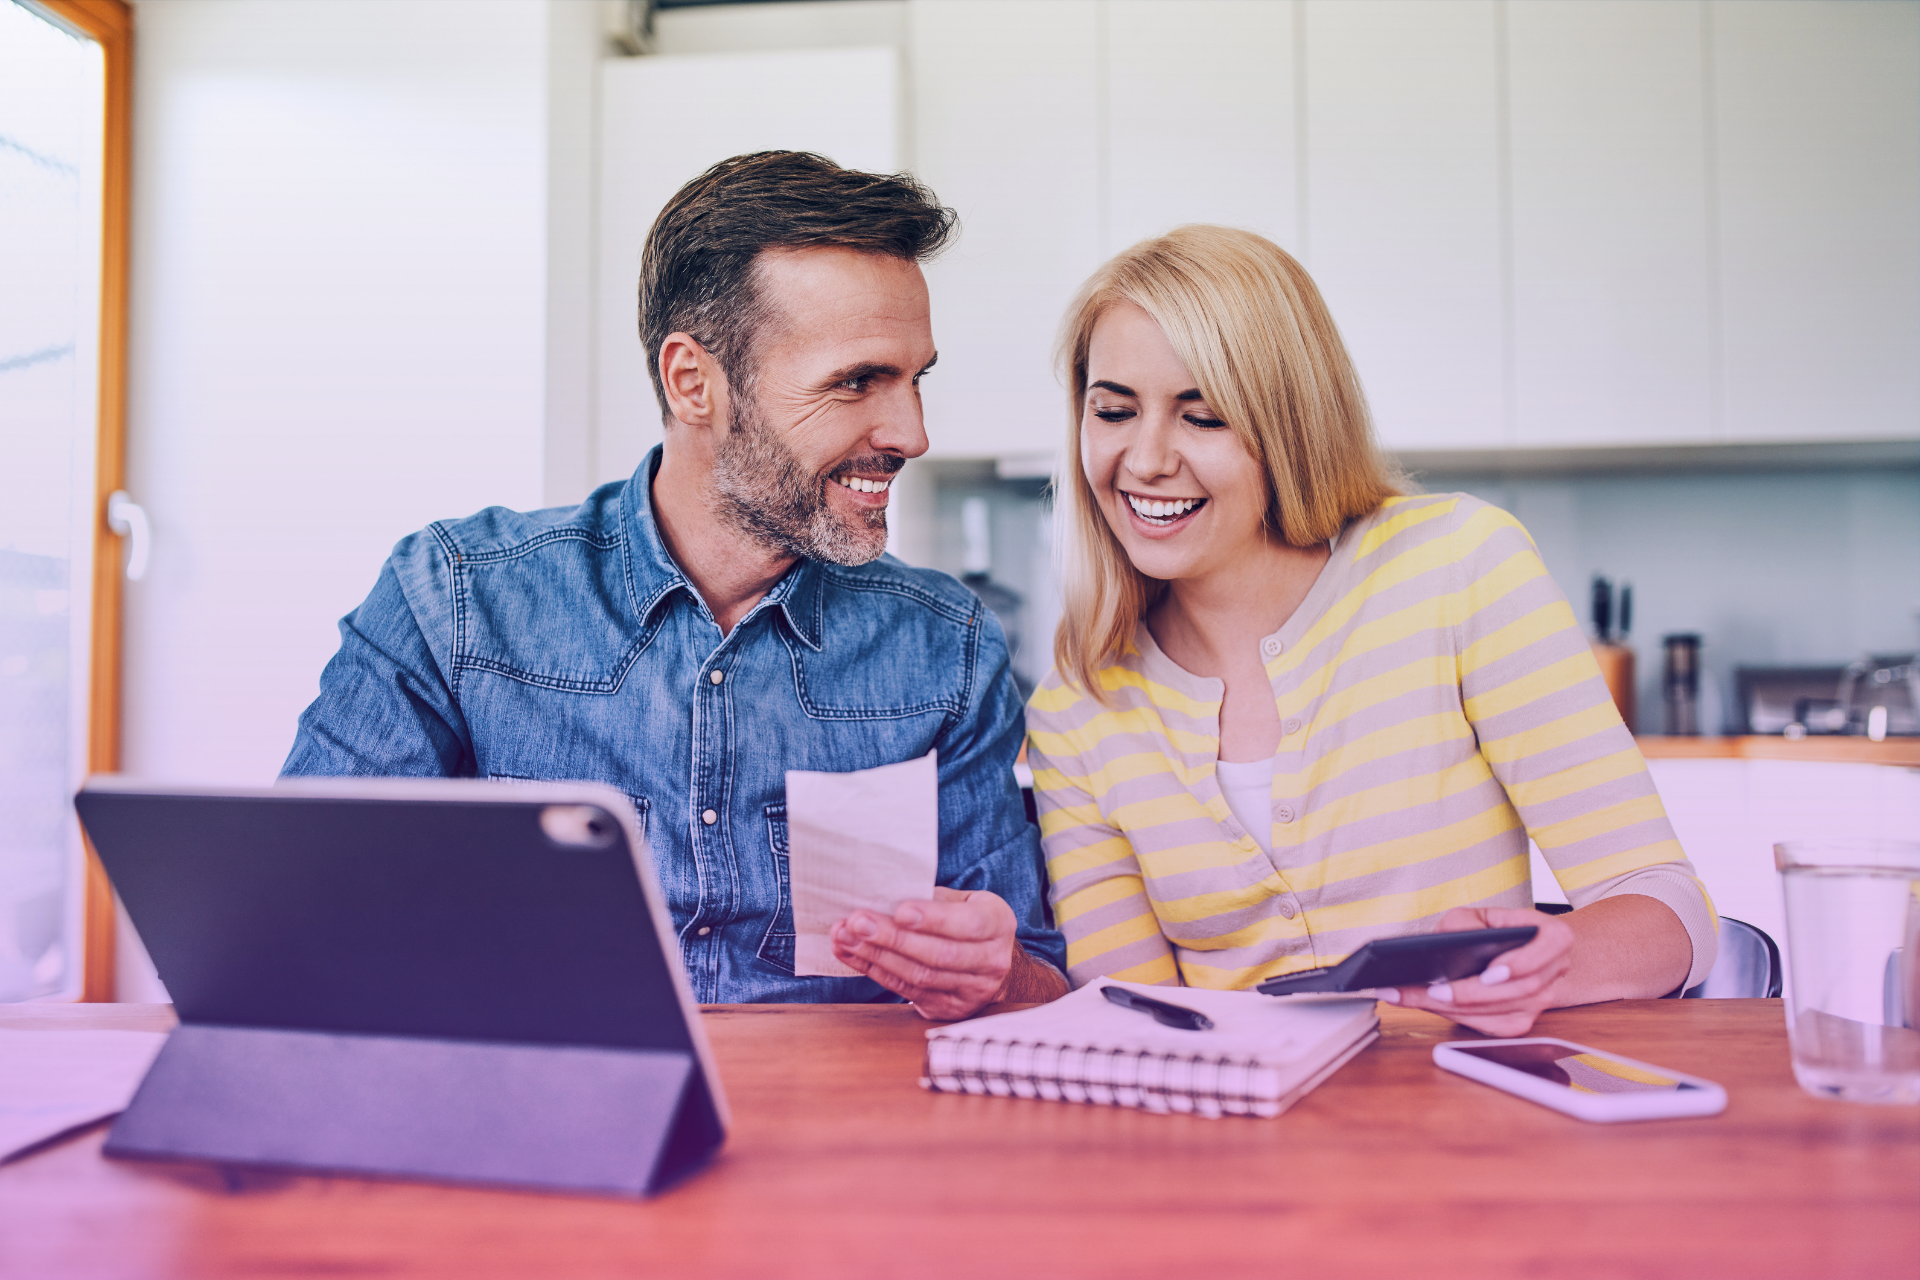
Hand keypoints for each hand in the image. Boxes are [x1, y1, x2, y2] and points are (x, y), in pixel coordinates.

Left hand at [829, 887, 1017, 1020]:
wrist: (989, 964)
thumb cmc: (967, 921)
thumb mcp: (963, 901)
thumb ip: (933, 899)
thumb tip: (884, 894)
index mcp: (997, 924)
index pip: (968, 924)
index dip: (933, 919)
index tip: (900, 910)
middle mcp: (991, 961)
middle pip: (938, 954)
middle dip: (892, 939)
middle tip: (857, 922)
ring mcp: (971, 991)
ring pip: (919, 976)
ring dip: (876, 956)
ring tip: (845, 937)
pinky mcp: (948, 1009)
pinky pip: (906, 991)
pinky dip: (875, 971)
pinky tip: (852, 954)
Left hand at [1388, 906, 1574, 1036]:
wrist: (1505, 954)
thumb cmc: (1490, 930)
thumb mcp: (1474, 916)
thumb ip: (1464, 923)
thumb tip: (1448, 943)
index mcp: (1552, 936)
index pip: (1550, 946)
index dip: (1524, 962)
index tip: (1490, 972)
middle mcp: (1553, 971)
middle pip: (1518, 989)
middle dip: (1470, 993)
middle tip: (1432, 990)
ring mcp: (1540, 1001)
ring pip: (1502, 1013)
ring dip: (1456, 1008)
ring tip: (1414, 997)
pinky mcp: (1520, 1022)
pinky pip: (1491, 1027)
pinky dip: (1457, 1017)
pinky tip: (1427, 1006)